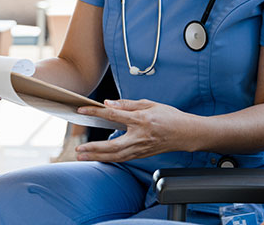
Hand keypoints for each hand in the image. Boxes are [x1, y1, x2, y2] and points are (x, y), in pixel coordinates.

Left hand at [74, 98, 193, 161]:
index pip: (113, 115)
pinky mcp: (142, 155)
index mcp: (141, 120)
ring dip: (97, 157)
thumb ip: (127, 104)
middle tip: (79, 148)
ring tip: (82, 156)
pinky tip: (99, 157)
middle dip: (93, 148)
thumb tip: (108, 104)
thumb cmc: (169, 116)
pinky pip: (122, 158)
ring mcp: (141, 148)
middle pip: (112, 145)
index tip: (82, 110)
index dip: (96, 112)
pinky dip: (108, 159)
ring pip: (115, 156)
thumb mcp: (149, 104)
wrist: (185, 133)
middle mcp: (139, 136)